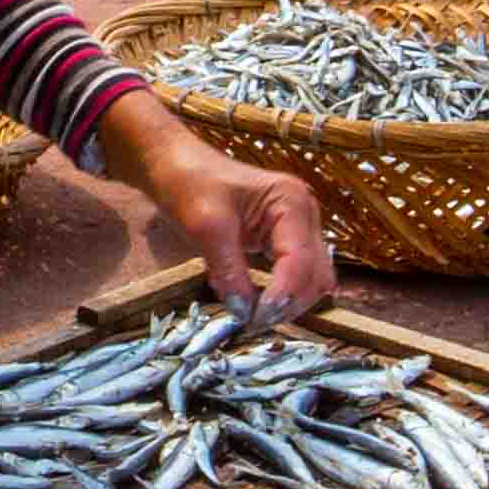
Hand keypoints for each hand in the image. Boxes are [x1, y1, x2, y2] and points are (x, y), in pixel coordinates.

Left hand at [99, 99, 335, 315]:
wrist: (173, 166)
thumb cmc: (189, 183)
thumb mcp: (205, 227)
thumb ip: (228, 270)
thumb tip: (243, 311)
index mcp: (291, 201)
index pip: (301, 260)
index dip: (283, 295)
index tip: (256, 319)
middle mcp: (303, 212)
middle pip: (316, 274)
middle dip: (290, 302)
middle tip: (254, 323)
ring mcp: (297, 226)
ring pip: (311, 279)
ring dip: (289, 302)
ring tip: (255, 316)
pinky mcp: (284, 239)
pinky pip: (296, 275)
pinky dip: (282, 293)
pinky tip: (257, 303)